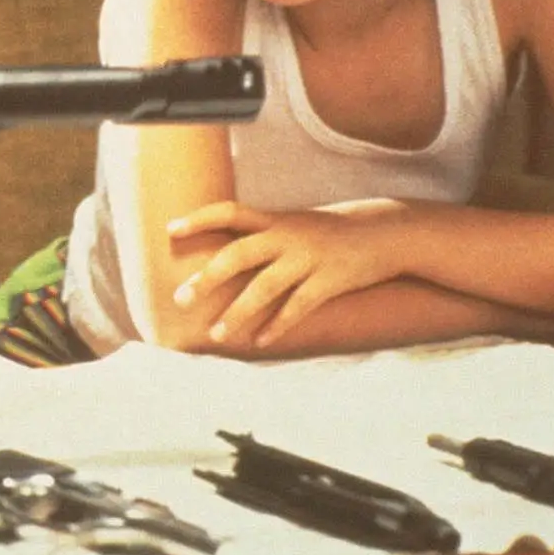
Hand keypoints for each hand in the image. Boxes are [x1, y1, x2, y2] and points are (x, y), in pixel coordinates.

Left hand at [167, 199, 407, 347]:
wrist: (384, 232)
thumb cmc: (327, 231)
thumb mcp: (293, 223)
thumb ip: (261, 236)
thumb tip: (220, 256)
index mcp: (274, 219)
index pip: (229, 212)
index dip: (199, 218)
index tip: (170, 231)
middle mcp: (287, 236)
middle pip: (239, 254)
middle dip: (207, 277)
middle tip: (180, 299)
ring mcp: (308, 257)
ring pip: (265, 286)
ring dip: (238, 313)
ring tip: (216, 335)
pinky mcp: (330, 280)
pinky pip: (298, 306)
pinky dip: (277, 325)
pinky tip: (259, 342)